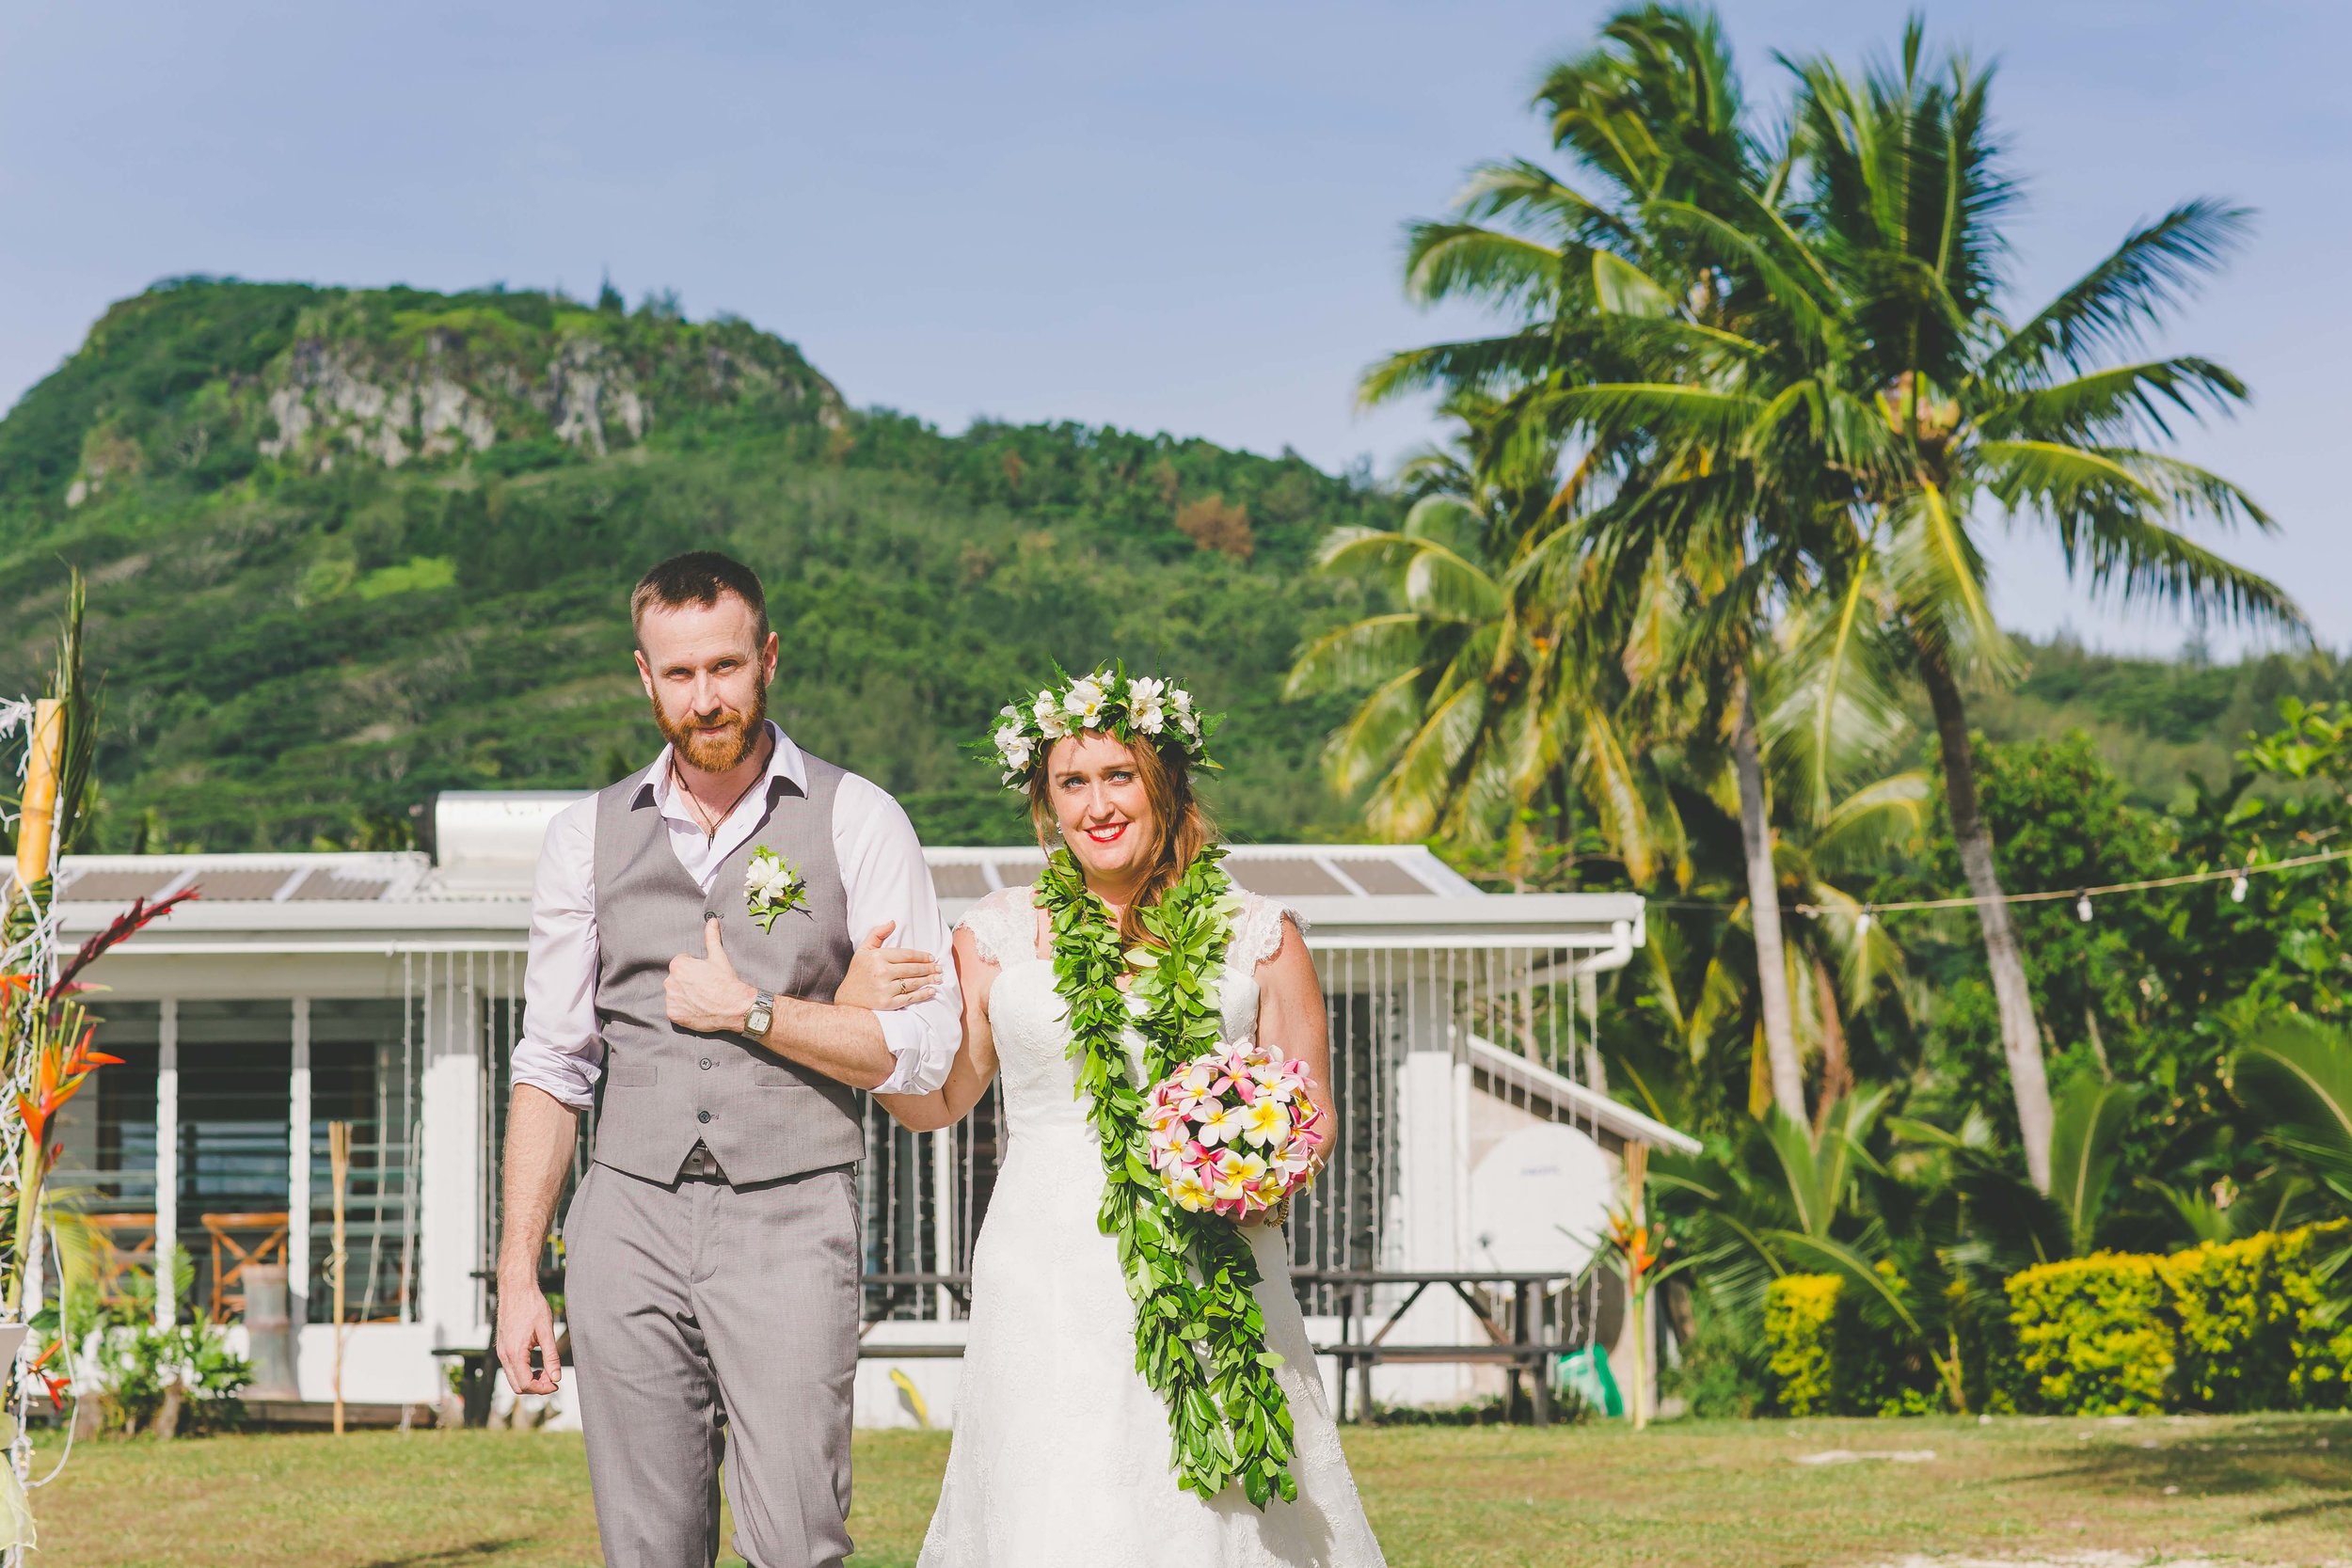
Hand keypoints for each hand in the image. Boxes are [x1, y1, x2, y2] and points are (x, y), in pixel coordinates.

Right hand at [495, 1282, 561, 1395]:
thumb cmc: (532, 1306)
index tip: (556, 1383)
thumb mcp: (546, 1331)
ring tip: (548, 1370)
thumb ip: (551, 1356)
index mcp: (514, 1353)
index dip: (542, 1389)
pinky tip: (537, 1364)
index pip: (526, 1384)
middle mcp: (503, 1355)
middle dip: (536, 1387)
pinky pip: (511, 1368)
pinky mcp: (502, 1347)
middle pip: (517, 1386)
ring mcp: (501, 1352)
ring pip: (513, 1378)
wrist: (516, 1288)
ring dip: (530, 1380)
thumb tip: (556, 1377)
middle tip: (553, 1379)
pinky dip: (524, 1371)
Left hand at [666, 917, 757, 1033]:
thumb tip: (711, 920)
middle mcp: (670, 981)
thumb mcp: (718, 957)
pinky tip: (697, 1009)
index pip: (681, 963)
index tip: (705, 975)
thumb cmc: (726, 981)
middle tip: (704, 988)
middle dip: (687, 982)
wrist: (733, 1007)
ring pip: (675, 994)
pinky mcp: (673, 1014)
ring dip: (684, 996)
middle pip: (676, 979)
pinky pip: (674, 1009)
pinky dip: (683, 1010)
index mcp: (678, 965)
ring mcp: (671, 999)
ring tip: (701, 999)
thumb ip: (711, 938)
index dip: (694, 968)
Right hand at [834, 921, 941, 1010]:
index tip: (931, 957)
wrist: (847, 999)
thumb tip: (893, 922)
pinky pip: (909, 998)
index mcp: (877, 957)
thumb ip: (877, 934)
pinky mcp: (887, 1003)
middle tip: (939, 968)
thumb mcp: (863, 950)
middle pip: (912, 969)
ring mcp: (884, 989)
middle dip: (929, 968)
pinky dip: (923, 995)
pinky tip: (931, 991)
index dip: (921, 956)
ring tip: (938, 978)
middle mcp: (881, 972)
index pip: (906, 955)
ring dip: (929, 980)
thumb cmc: (858, 972)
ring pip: (913, 983)